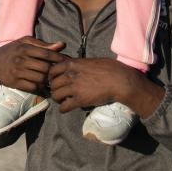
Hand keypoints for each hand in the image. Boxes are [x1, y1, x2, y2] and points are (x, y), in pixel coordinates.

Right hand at [0, 37, 68, 100]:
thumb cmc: (13, 50)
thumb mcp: (25, 43)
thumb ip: (43, 44)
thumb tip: (62, 45)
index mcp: (25, 48)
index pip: (47, 53)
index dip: (59, 57)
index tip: (68, 61)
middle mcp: (21, 60)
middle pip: (45, 67)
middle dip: (54, 70)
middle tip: (59, 72)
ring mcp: (17, 72)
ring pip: (40, 78)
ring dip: (48, 80)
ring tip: (51, 78)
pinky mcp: (15, 83)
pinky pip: (33, 87)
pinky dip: (40, 86)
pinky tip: (42, 84)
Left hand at [48, 58, 163, 116]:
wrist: (119, 80)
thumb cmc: (110, 68)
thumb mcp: (92, 61)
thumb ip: (80, 64)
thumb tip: (75, 66)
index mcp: (73, 64)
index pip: (53, 70)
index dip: (52, 76)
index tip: (56, 80)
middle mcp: (71, 75)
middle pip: (53, 84)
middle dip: (54, 89)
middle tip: (59, 92)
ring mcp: (74, 88)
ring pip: (55, 95)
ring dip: (58, 99)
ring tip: (63, 100)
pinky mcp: (80, 100)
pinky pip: (64, 107)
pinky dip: (63, 109)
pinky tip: (66, 108)